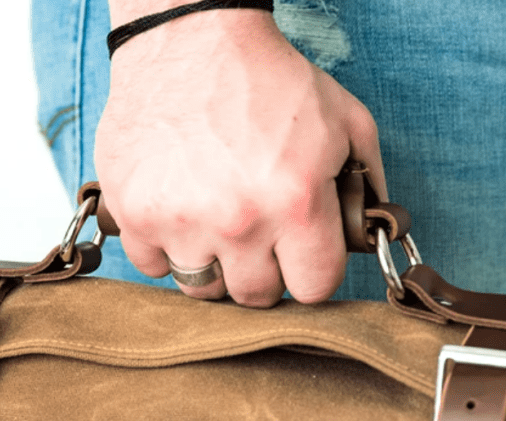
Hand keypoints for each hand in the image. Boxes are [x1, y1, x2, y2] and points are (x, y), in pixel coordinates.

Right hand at [95, 7, 384, 306]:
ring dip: (212, 263)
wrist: (190, 38)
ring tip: (215, 221)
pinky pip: (152, 265)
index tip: (300, 254)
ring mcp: (180, 222)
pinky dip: (164, 246)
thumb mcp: (344, 120)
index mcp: (295, 203)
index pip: (313, 289)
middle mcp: (238, 221)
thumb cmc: (266, 78)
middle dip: (262, 270)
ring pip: (201, 288)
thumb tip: (371, 229)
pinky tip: (179, 210)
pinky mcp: (134, 213)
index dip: (311, 271)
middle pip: (255, 296)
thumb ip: (366, 180)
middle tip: (257, 232)